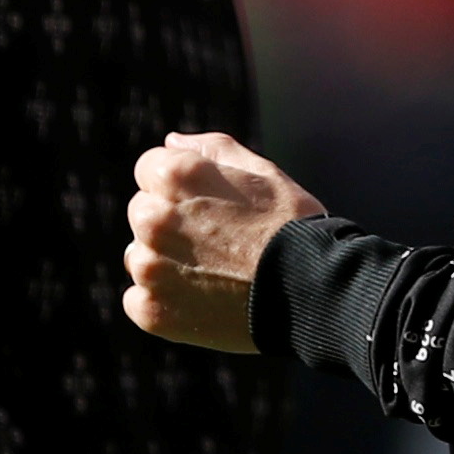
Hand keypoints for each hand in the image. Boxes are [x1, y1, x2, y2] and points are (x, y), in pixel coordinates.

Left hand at [124, 131, 326, 354]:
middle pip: (142, 214)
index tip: (210, 207)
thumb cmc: (293, 227)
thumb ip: (211, 148)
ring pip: (140, 258)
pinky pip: (139, 301)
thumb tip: (171, 143)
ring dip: (165, 263)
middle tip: (216, 243)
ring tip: (214, 275)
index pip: (149, 171)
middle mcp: (153, 218)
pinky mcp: (152, 311)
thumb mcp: (261, 172)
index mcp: (174, 176)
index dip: (181, 187)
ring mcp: (150, 268)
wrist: (314, 291)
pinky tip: (203, 302)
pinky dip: (164, 303)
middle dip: (169, 223)